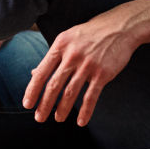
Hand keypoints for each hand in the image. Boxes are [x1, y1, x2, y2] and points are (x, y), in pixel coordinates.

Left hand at [21, 6, 140, 126]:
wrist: (121, 26)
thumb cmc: (93, 32)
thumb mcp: (69, 38)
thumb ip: (53, 56)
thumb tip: (34, 72)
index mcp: (61, 45)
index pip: (42, 72)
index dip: (33, 90)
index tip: (27, 104)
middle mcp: (73, 55)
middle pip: (54, 85)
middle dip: (45, 104)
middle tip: (39, 117)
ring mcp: (88, 64)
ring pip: (71, 92)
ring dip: (62, 109)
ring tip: (58, 118)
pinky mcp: (103, 73)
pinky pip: (91, 96)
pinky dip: (86, 111)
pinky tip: (81, 121)